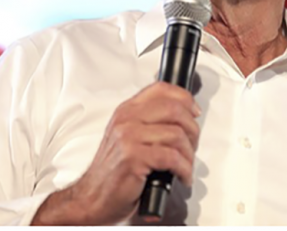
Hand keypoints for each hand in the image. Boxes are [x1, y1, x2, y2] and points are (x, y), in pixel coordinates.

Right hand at [31, 81, 200, 224]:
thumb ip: (148, 123)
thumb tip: (182, 117)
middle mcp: (127, 120)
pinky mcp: (134, 157)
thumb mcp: (127, 137)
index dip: (185, 98)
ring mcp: (129, 137)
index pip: (161, 89)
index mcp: (127, 111)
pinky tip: (182, 176)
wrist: (92, 197)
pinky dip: (185, 169)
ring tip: (187, 164)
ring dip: (189, 154)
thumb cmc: (113, 171)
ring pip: (177, 135)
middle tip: (193, 143)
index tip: (194, 112)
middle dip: (192, 129)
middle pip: (174, 109)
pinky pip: (172, 158)